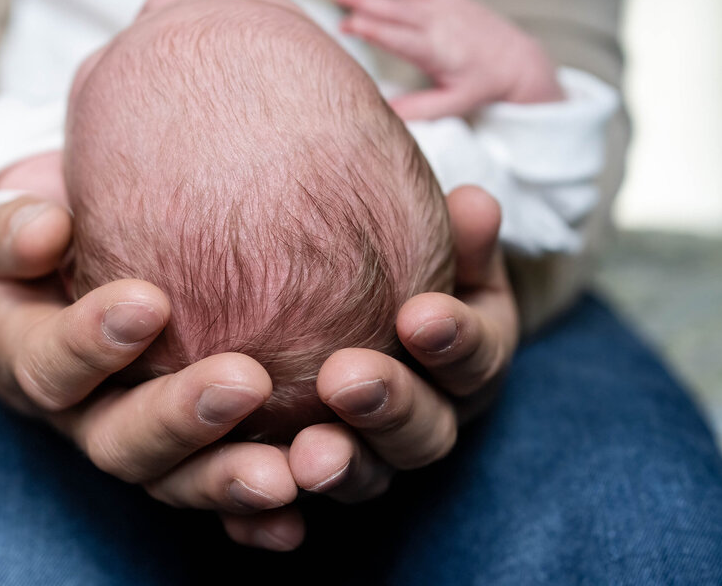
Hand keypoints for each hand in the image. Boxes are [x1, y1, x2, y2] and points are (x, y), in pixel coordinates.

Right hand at [0, 197, 305, 550]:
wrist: (76, 263)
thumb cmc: (51, 231)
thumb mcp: (18, 220)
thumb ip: (15, 225)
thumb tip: (43, 232)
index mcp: (29, 359)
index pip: (48, 365)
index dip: (90, 343)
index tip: (148, 302)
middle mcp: (84, 417)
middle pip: (120, 443)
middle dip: (180, 419)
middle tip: (245, 383)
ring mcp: (141, 445)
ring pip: (177, 481)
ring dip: (228, 479)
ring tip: (284, 471)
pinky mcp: (193, 460)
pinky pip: (223, 502)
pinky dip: (256, 517)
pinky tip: (296, 518)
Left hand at [287, 185, 518, 502]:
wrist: (327, 297)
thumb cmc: (382, 252)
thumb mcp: (418, 234)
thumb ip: (447, 228)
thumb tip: (474, 202)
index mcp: (462, 361)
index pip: (476, 357)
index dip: (456, 342)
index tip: (420, 315)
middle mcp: (422, 420)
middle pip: (422, 433)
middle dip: (389, 407)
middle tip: (345, 378)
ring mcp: (365, 457)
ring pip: (361, 477)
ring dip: (338, 466)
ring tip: (305, 452)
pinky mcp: (300, 481)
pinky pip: (287, 510)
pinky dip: (270, 519)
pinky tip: (245, 511)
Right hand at [332, 0, 562, 120]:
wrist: (518, 60)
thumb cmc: (483, 86)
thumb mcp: (454, 104)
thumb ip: (419, 109)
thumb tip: (383, 115)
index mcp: (438, 52)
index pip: (401, 40)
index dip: (376, 31)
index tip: (351, 25)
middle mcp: (441, 25)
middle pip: (396, 12)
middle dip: (365, 3)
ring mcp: (446, 8)